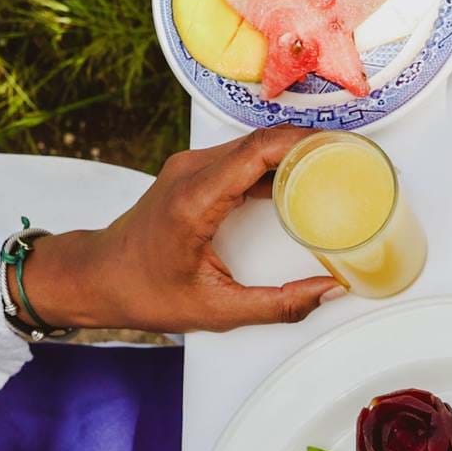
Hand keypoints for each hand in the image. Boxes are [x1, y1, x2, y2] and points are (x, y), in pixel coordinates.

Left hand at [15, 129, 343, 333]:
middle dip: (310, 144)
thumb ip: (278, 305)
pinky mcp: (193, 173)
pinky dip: (274, 163)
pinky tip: (298, 179)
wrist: (100, 277)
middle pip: (262, 140)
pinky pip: (241, 156)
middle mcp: (191, 172)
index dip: (305, 143)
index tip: (342, 148)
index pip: (259, 151)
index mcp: (196, 199)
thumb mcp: (217, 310)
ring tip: (332, 166)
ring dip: (293, 151)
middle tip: (351, 159)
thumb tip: (326, 293)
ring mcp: (190, 167)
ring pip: (253, 144)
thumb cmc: (146, 292)